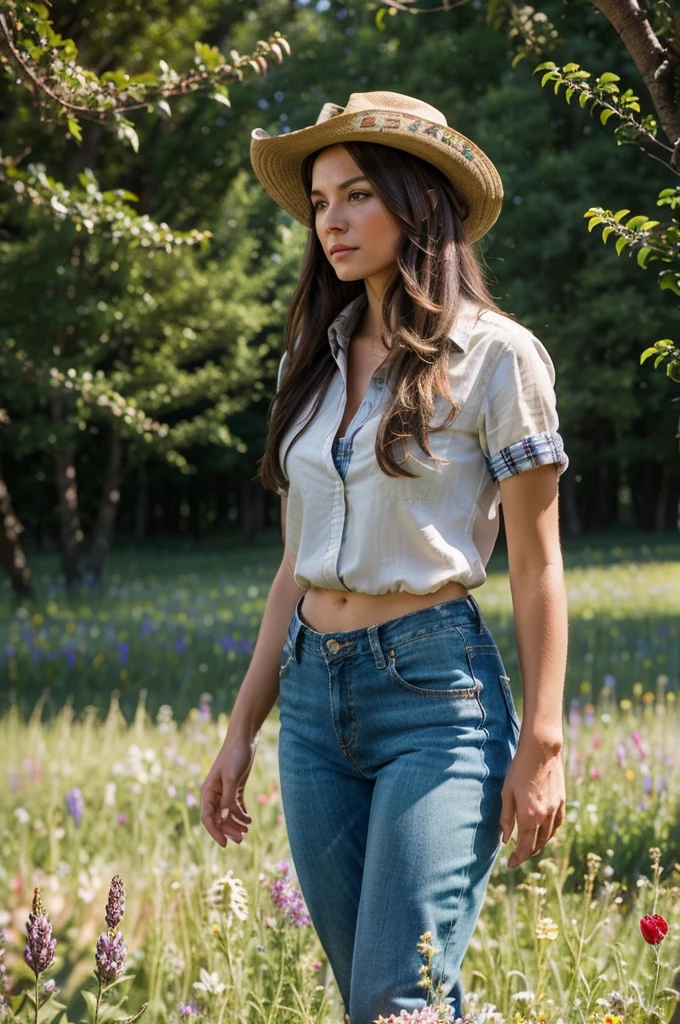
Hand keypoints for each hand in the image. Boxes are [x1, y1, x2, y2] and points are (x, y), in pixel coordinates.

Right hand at [200, 736, 255, 846]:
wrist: (244, 738)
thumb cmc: (235, 755)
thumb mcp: (232, 777)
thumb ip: (228, 798)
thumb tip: (224, 818)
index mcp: (208, 791)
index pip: (208, 818)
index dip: (215, 832)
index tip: (225, 844)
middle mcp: (214, 793)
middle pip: (219, 818)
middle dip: (228, 830)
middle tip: (241, 840)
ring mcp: (225, 791)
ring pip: (227, 814)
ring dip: (235, 823)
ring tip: (247, 830)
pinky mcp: (235, 787)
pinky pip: (235, 806)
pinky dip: (241, 814)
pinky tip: (249, 820)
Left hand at [499, 740, 565, 868]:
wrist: (541, 752)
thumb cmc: (518, 770)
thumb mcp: (506, 793)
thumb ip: (506, 818)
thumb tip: (505, 840)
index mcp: (528, 816)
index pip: (524, 847)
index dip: (517, 858)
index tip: (510, 864)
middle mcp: (544, 817)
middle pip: (537, 844)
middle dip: (527, 854)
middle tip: (518, 857)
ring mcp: (555, 809)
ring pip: (548, 836)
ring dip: (538, 844)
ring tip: (529, 847)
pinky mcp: (561, 801)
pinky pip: (557, 824)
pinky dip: (550, 832)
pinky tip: (545, 833)